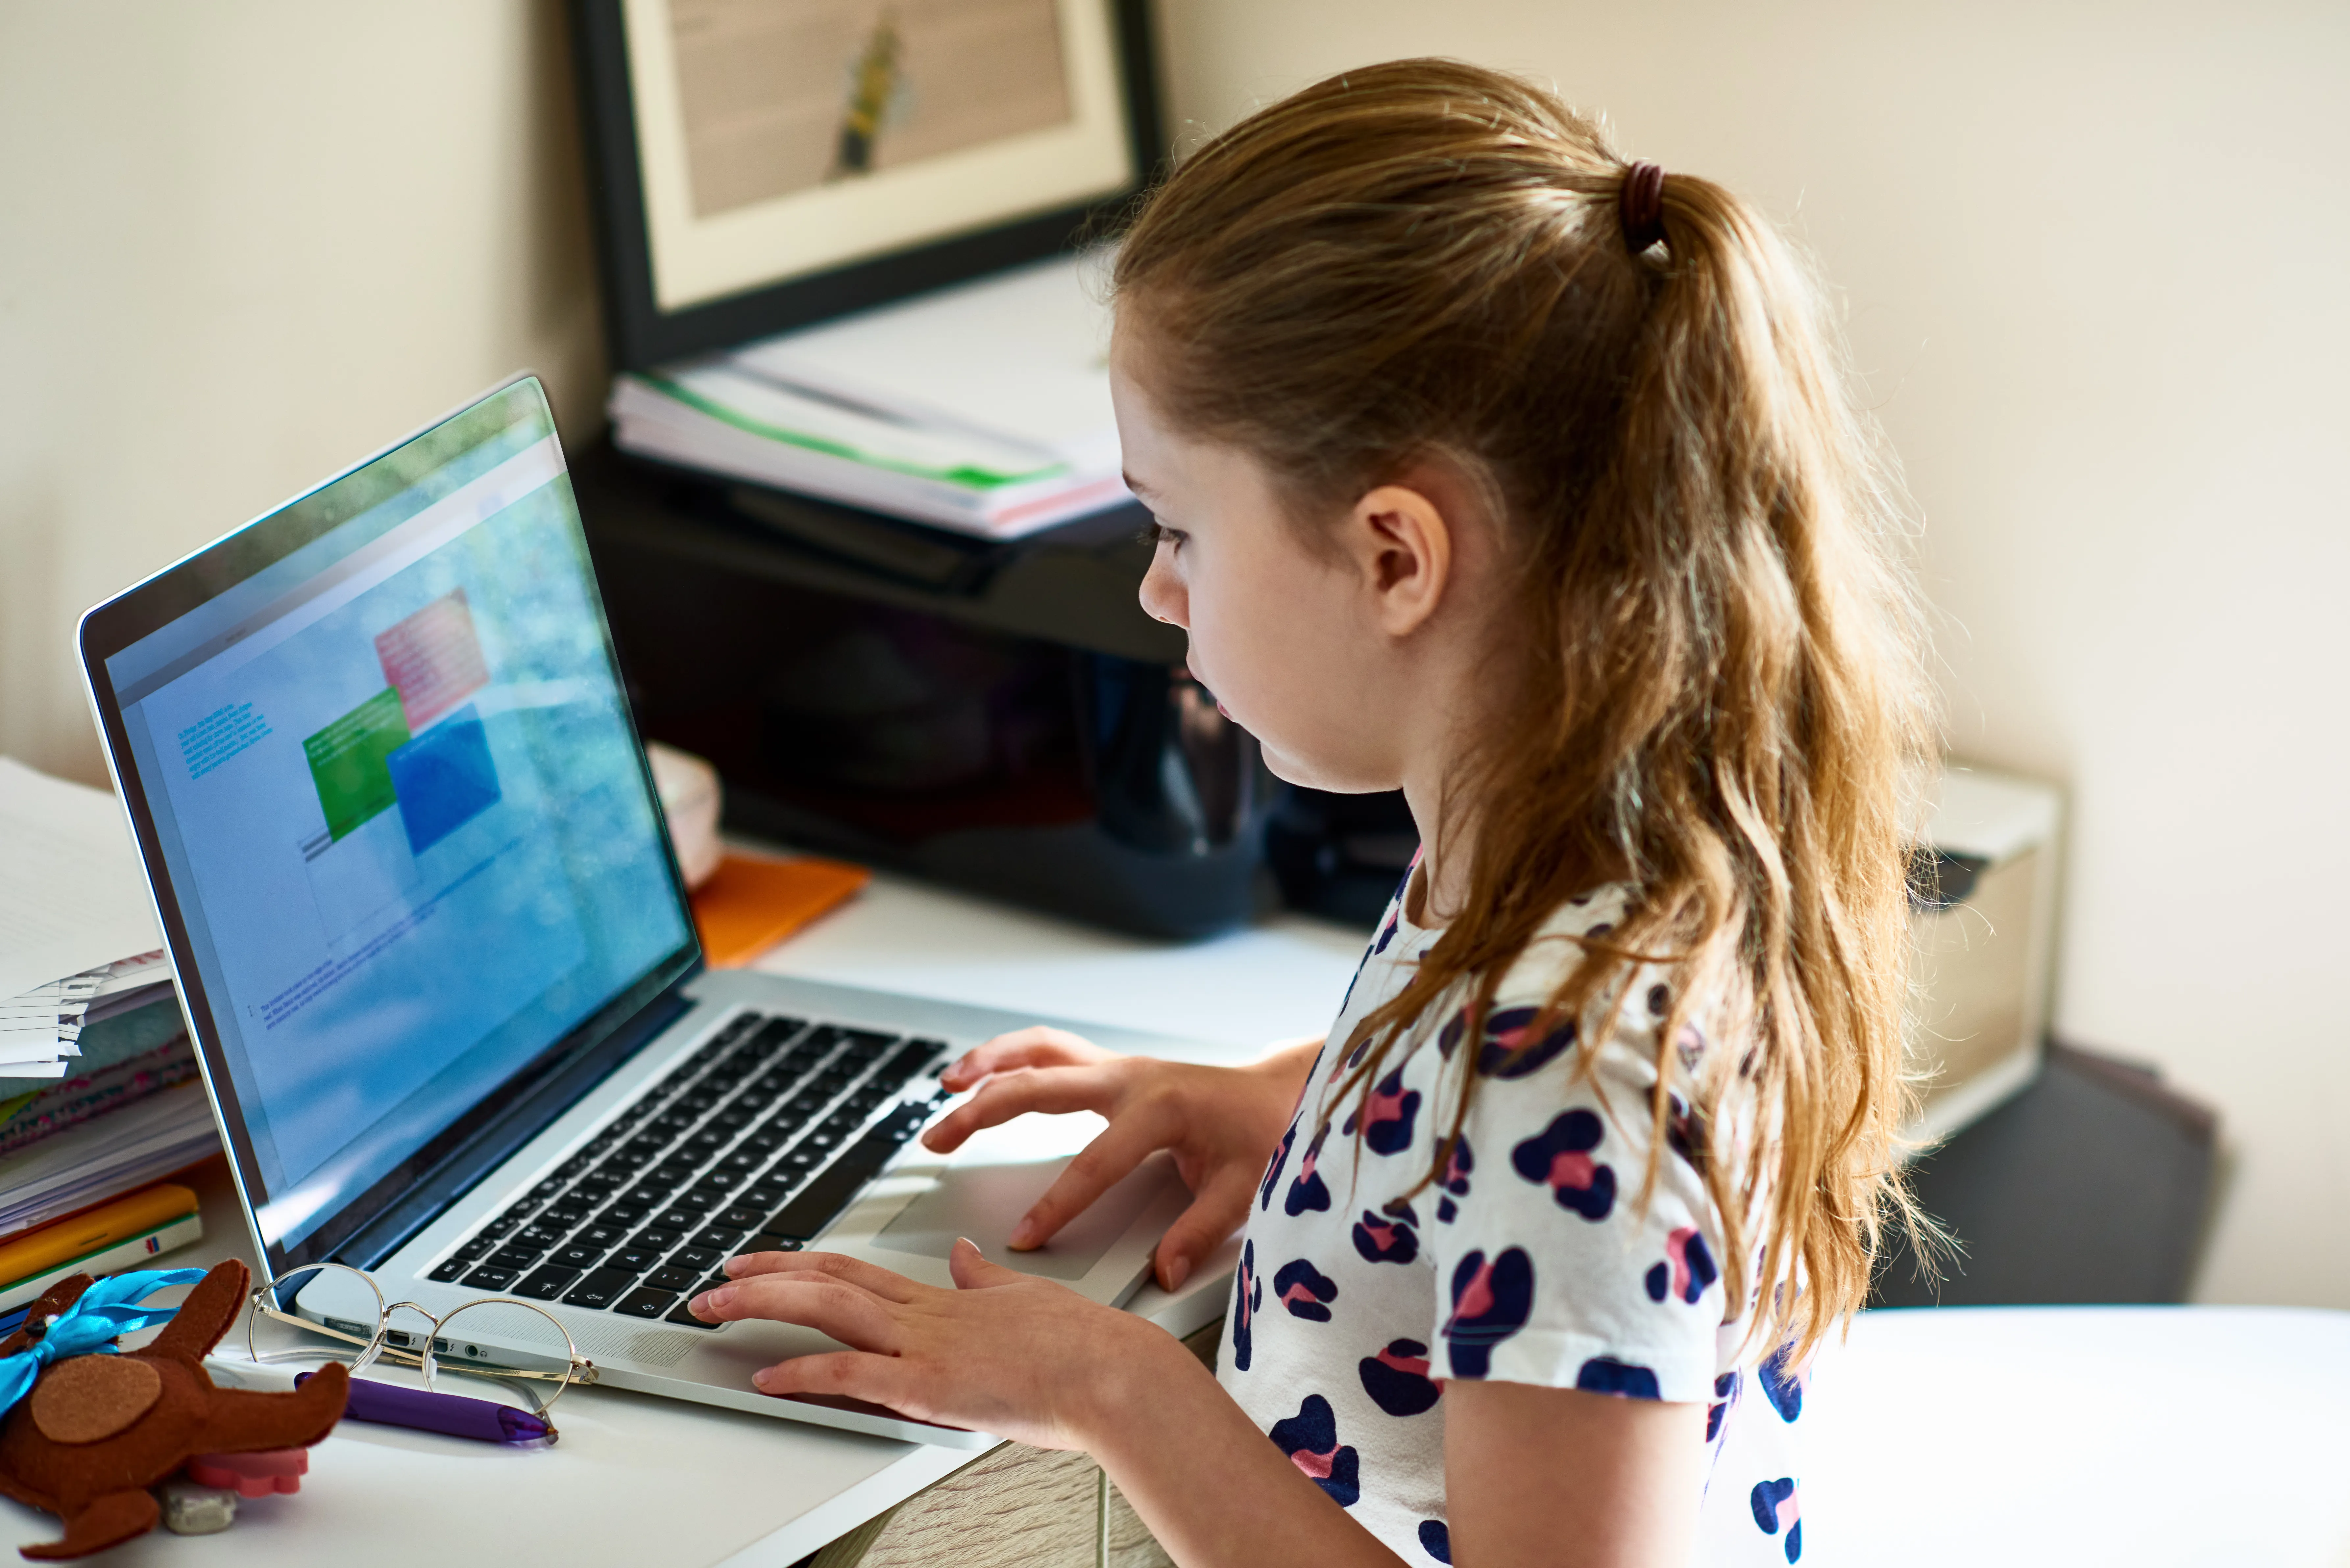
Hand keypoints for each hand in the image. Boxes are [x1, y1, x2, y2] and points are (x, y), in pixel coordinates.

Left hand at [690, 1242, 1192, 1450]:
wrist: (1115, 1372)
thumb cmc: (1084, 1345)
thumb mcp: (1025, 1299)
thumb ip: (986, 1280)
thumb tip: (965, 1258)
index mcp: (944, 1299)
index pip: (855, 1270)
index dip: (801, 1261)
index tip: (761, 1259)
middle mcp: (926, 1315)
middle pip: (828, 1281)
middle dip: (763, 1278)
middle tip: (715, 1280)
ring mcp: (926, 1348)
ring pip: (830, 1312)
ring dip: (765, 1307)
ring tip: (716, 1306)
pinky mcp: (931, 1387)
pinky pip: (854, 1376)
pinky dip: (805, 1374)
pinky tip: (768, 1376)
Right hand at [921, 1027, 1317, 1291]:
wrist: (1281, 1093)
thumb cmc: (1264, 1134)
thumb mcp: (1245, 1186)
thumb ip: (1201, 1230)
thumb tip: (1165, 1271)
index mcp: (1159, 1108)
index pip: (1094, 1163)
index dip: (1057, 1204)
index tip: (1025, 1237)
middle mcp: (1130, 1078)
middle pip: (1040, 1086)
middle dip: (984, 1111)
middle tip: (938, 1139)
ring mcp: (1119, 1068)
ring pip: (1039, 1051)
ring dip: (988, 1064)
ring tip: (946, 1087)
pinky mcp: (1113, 1071)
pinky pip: (1051, 1052)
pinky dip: (1011, 1057)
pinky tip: (981, 1072)